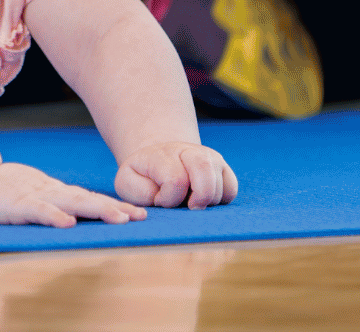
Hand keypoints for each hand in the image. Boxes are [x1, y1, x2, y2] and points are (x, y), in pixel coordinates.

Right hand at [0, 161, 145, 227]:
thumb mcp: (32, 197)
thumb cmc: (2, 193)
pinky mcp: (16, 206)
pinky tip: (69, 223)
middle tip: (141, 216)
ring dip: (97, 209)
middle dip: (115, 208)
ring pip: (70, 203)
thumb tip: (79, 216)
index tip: (140, 214)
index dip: (114, 206)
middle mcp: (51, 193)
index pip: (90, 200)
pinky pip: (38, 212)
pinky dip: (54, 216)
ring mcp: (35, 197)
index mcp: (55, 194)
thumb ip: (53, 204)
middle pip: (88, 200)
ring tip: (119, 218)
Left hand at [116, 141, 237, 209]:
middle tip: (188, 207)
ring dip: (208, 202)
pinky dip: (221, 201)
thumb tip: (164, 199)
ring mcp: (208, 157)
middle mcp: (188, 151)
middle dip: (199, 197)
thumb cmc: (142, 178)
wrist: (157, 163)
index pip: (176, 180)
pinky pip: (231, 189)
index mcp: (162, 154)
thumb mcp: (128, 183)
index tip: (159, 201)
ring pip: (221, 183)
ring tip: (190, 202)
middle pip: (204, 170)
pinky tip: (203, 200)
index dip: (168, 199)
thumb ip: (140, 192)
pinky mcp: (222, 168)